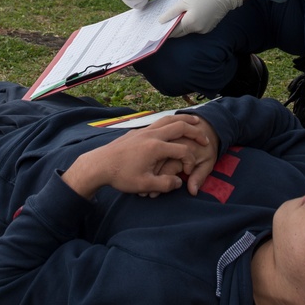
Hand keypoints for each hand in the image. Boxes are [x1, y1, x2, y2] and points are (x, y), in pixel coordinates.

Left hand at [62, 114, 210, 198]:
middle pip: (179, 126)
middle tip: (206, 137)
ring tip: (195, 121)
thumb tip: (180, 183)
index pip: (182, 151)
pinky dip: (171, 120)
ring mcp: (143, 131)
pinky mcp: (137, 131)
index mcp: (156, 148)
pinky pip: (158, 121)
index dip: (190, 161)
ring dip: (183, 120)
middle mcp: (151, 135)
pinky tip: (173, 125)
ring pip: (168, 119)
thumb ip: (165, 184)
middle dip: (195, 131)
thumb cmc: (120, 176)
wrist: (98, 164)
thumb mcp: (144, 185)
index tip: (189, 171)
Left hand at [160, 0, 241, 37]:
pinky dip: (191, 24)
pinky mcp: (208, 28)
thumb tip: (161, 21)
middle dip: (172, 28)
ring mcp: (203, 30)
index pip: (173, 31)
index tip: (158, 29)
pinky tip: (189, 16)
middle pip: (180, 32)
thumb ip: (172, 12)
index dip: (165, 30)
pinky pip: (196, 28)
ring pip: (188, 30)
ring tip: (176, 17)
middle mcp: (197, 29)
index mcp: (190, 23)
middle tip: (165, 22)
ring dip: (182, 25)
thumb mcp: (184, 1)